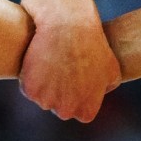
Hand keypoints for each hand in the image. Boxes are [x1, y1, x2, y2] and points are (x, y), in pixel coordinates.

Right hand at [19, 8, 120, 122]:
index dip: (80, 96)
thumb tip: (100, 94)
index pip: (82, 113)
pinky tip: (42, 60)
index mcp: (87, 110)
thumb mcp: (111, 68)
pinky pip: (29, 87)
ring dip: (46, 85)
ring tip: (55, 61)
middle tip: (66, 69)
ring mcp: (46, 101)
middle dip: (62, 93)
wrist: (68, 26)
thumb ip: (107, 87)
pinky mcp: (29, 89)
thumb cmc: (93, 45)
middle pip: (61, 107)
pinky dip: (32, 77)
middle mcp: (66, 111)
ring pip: (44, 97)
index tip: (80, 80)